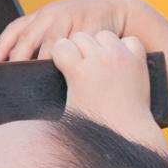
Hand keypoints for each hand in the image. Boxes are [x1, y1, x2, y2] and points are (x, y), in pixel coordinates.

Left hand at [0, 0, 167, 64]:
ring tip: (34, 84)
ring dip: (42, 64)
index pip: (17, 28)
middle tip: (11, 80)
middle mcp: (54, 14)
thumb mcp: (60, 23)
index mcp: (44, 14)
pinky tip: (65, 77)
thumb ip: (39, 37)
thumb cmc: (83, 22)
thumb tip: (12, 63)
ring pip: (51, 46)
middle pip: (30, 38)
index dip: (3, 45)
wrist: (116, 9)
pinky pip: (76, 50)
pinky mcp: (90, 29)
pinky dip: (68, 64)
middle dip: (19, 59)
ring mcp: (73, 20)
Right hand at [47, 30, 165, 150]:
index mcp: (79, 72)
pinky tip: (119, 61)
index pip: (60, 45)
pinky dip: (124, 48)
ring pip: (103, 34)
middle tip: (81, 68)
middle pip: (80, 37)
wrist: (128, 133)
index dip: (60, 56)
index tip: (63, 67)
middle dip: (78, 50)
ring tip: (100, 63)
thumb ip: (51, 90)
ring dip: (100, 46)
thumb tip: (29, 89)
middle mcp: (100, 60)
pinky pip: (129, 40)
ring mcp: (121, 57)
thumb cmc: (93, 126)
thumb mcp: (66, 107)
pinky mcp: (138, 60)